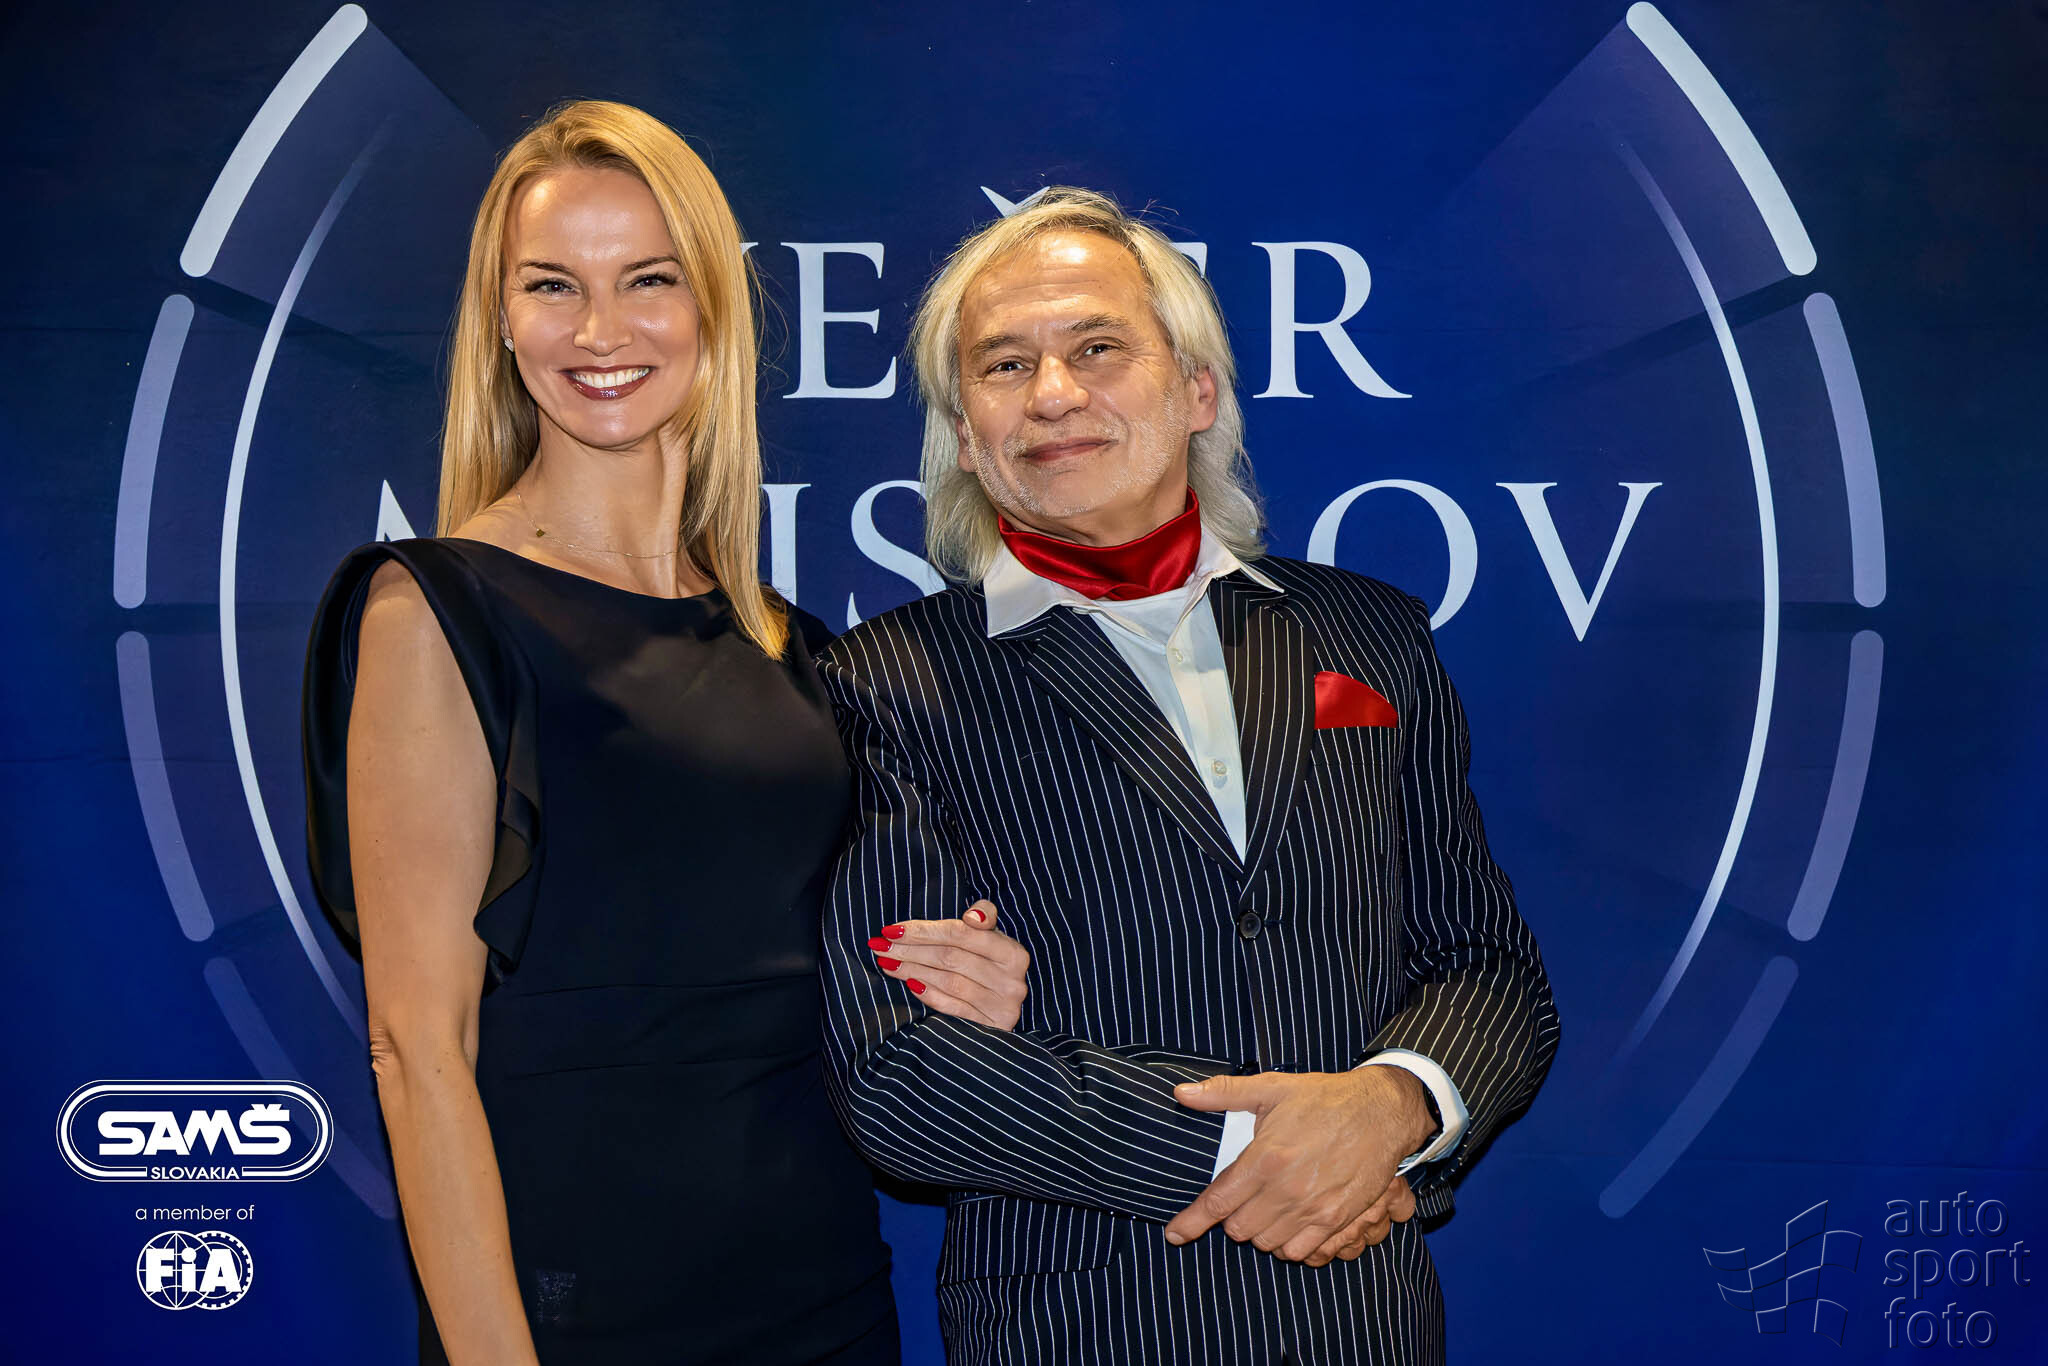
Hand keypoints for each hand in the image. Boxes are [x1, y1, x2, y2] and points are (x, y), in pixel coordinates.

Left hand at [866, 900, 1028, 1029]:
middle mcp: (1011, 982)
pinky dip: (928, 994)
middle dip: (911, 950)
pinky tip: (909, 983)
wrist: (1004, 1001)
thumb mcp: (992, 935)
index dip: (924, 930)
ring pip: (948, 982)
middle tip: (881, 945)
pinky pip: (952, 1008)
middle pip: (951, 958)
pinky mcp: (989, 1027)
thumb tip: (972, 917)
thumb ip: (984, 915)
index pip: (961, 934)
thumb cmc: (990, 961)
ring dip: (912, 971)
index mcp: (1013, 954)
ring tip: (887, 962)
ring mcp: (1002, 1007)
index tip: (892, 929)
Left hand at [1162, 1068, 1433, 1261]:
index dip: (1192, 1221)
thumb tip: (1181, 1093)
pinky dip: (1286, 1244)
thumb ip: (1224, 1093)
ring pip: (1267, 1243)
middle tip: (1240, 1198)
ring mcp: (1314, 1209)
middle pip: (1239, 1228)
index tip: (1175, 1233)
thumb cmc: (1324, 1098)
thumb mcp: (1272, 1088)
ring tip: (1263, 1208)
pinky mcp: (1338, 1220)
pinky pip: (1300, 1252)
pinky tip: (1286, 1224)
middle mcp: (1287, 1189)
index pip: (1218, 1201)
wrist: (1381, 1112)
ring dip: (1258, 1230)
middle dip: (1231, 1217)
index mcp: (1266, 1158)